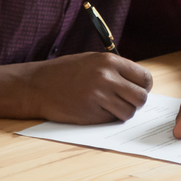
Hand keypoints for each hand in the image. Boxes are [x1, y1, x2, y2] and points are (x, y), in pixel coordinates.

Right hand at [21, 52, 152, 124]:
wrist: (36, 86)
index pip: (144, 78)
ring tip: (111, 107)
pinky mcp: (91, 114)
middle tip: (127, 101)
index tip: (138, 90)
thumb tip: (139, 82)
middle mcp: (107, 77)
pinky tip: (97, 110)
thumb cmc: (65, 72)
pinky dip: (109, 118)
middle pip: (141, 97)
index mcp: (110, 61)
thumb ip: (116, 69)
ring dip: (124, 112)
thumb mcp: (93, 60)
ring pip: (129, 112)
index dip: (144, 86)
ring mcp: (99, 96)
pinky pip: (112, 119)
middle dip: (137, 102)